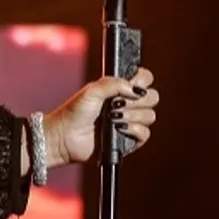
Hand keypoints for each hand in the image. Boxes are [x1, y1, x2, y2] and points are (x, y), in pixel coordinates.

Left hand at [44, 68, 158, 166]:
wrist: (65, 137)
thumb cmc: (74, 112)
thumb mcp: (92, 91)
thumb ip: (114, 83)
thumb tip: (135, 89)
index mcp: (119, 89)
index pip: (145, 79)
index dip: (142, 81)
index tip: (131, 85)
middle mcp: (127, 104)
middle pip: (152, 97)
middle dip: (137, 100)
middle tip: (117, 104)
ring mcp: (129, 122)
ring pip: (150, 115)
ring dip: (133, 115)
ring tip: (113, 117)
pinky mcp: (129, 140)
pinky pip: (145, 133)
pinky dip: (134, 130)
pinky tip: (119, 129)